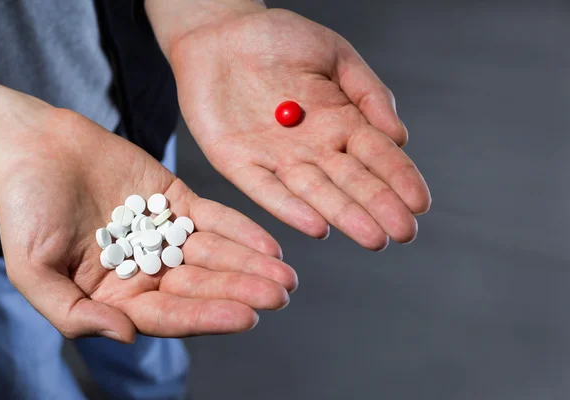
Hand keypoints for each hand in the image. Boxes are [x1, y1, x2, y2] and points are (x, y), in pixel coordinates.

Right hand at [0, 90, 295, 342]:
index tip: (246, 317)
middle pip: (202, 286)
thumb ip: (73, 312)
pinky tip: (269, 244)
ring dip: (250, 265)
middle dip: (241, 291)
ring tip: (285, 275)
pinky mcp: (177, 202)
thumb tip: (125, 335)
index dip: (207, 316)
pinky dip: (241, 230)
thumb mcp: (32, 270)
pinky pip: (214, 218)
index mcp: (117, 296)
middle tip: (280, 295)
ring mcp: (166, 236)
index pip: (169, 313)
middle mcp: (148, 270)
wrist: (33, 150)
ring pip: (215, 254)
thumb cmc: (25, 211)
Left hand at [156, 7, 431, 249]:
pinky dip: (290, 208)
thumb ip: (368, 93)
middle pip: (351, 181)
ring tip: (373, 238)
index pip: (377, 155)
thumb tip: (400, 137)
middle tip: (404, 233)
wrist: (219, 33)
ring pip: (316, 192)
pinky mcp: (238, 163)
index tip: (420, 203)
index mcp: (339, 120)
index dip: (399, 178)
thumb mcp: (333, 54)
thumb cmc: (278, 39)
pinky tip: (316, 227)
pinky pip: (265, 190)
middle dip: (379, 206)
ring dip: (344, 215)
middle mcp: (312, 146)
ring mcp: (276, 157)